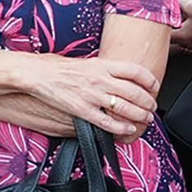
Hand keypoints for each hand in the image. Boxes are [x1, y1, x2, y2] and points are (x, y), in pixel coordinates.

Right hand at [29, 54, 161, 139]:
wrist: (37, 74)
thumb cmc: (58, 67)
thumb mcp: (86, 61)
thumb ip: (104, 68)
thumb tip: (118, 74)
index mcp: (102, 65)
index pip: (136, 71)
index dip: (150, 80)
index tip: (154, 87)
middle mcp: (101, 79)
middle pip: (135, 92)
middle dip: (148, 102)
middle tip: (152, 107)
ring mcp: (92, 96)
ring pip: (125, 108)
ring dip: (140, 116)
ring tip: (145, 119)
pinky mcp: (83, 111)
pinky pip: (107, 122)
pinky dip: (121, 127)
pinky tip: (128, 129)